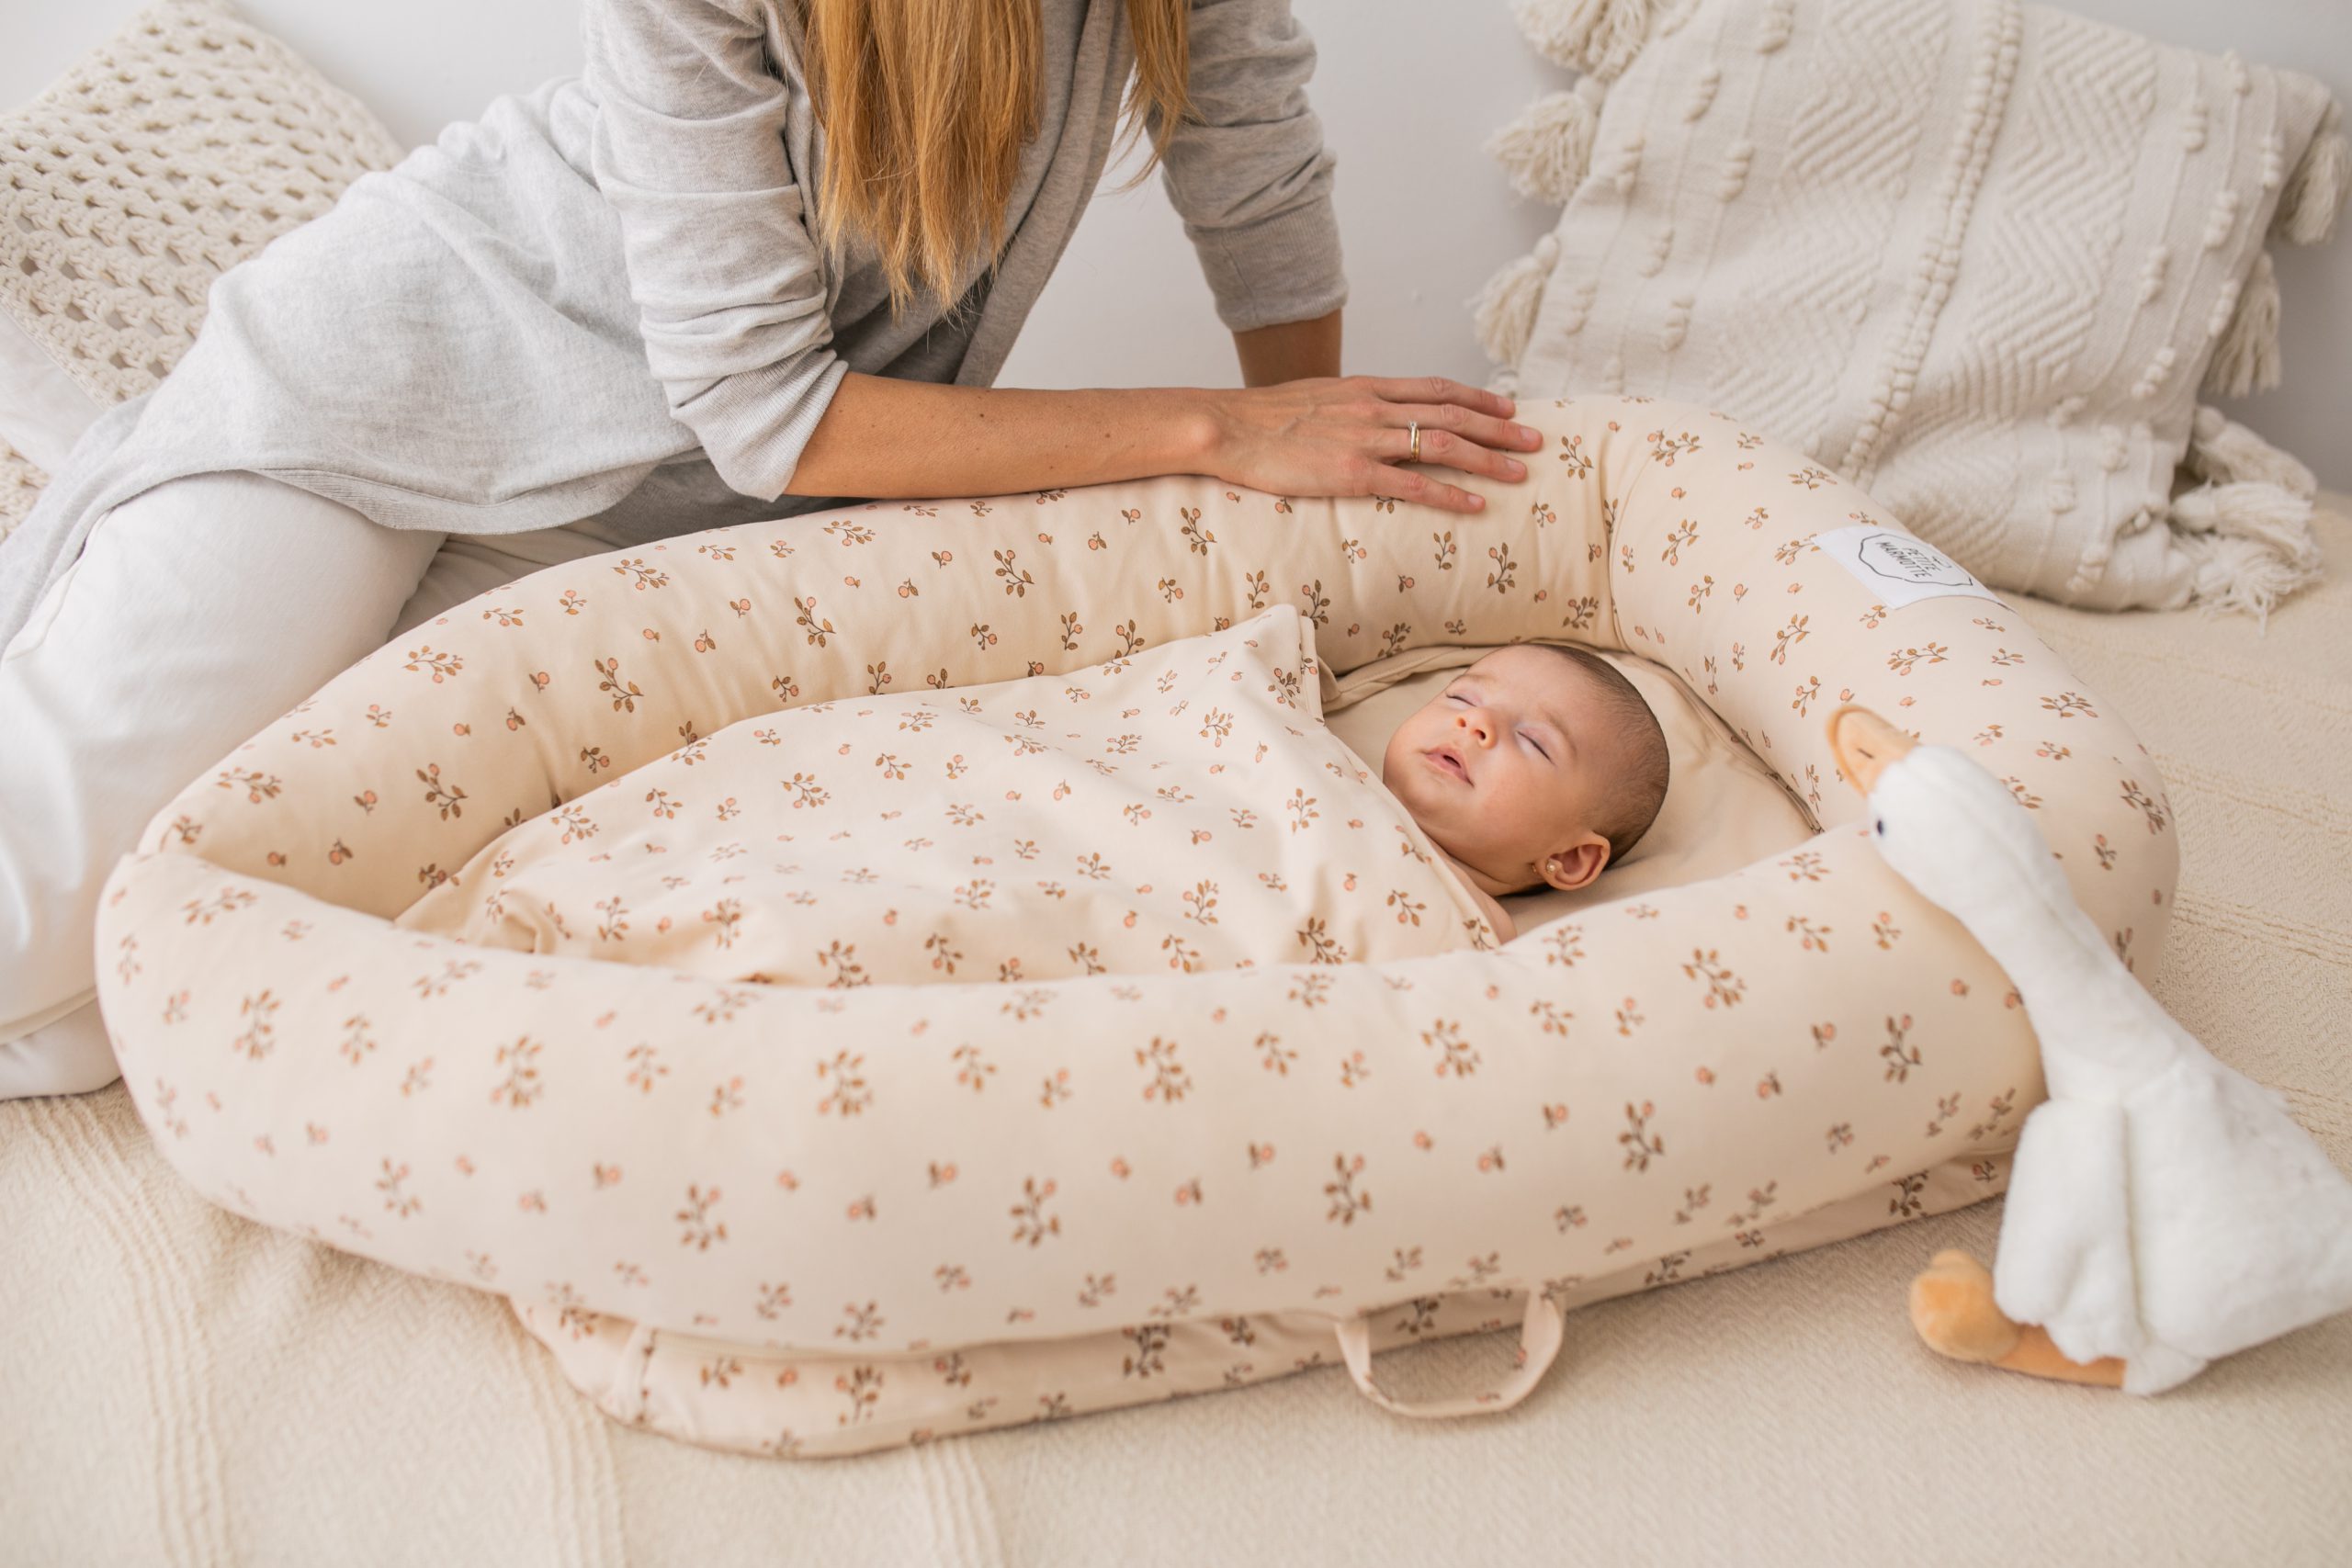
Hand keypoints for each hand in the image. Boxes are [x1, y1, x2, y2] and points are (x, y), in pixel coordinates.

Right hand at [1199, 376, 1543, 514]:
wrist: (1228, 427)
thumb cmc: (1262, 418)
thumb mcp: (1315, 399)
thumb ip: (1350, 407)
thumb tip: (1368, 418)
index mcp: (1366, 387)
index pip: (1436, 388)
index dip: (1478, 397)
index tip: (1508, 407)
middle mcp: (1374, 407)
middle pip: (1453, 414)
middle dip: (1499, 428)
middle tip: (1535, 440)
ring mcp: (1365, 439)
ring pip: (1442, 444)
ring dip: (1487, 459)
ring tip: (1519, 472)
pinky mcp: (1351, 472)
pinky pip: (1412, 484)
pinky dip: (1449, 493)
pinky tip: (1475, 504)